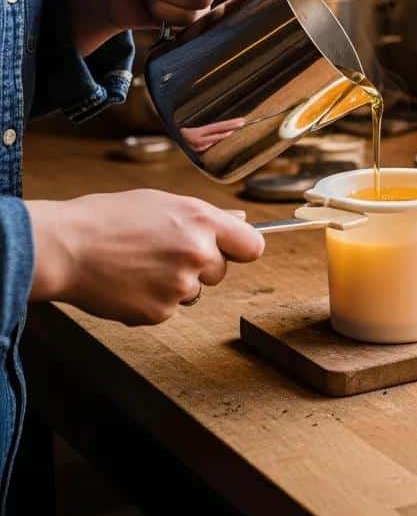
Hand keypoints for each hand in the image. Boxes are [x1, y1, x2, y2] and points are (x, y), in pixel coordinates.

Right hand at [26, 190, 264, 324]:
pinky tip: (129, 283)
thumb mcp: (163, 202)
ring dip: (175, 284)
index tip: (232, 250)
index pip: (253, 245)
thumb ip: (205, 216)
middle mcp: (197, 254)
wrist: (65, 247)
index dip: (241, 248)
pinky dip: (152, 300)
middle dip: (200, 266)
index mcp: (202, 221)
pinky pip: (168, 309)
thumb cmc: (109, 218)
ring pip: (193, 291)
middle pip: (221, 271)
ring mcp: (179, 286)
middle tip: (163, 252)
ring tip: (140, 265)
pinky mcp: (159, 313)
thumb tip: (240, 220)